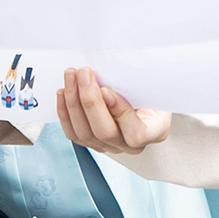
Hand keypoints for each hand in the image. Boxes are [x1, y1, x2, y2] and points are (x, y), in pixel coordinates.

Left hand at [56, 66, 172, 154]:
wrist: (145, 93)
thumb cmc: (150, 87)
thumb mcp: (153, 81)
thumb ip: (139, 81)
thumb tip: (112, 71)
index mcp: (155, 131)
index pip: (136, 134)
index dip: (120, 112)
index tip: (107, 89)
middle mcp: (132, 145)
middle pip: (105, 132)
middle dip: (90, 100)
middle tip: (84, 74)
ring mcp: (110, 146)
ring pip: (85, 134)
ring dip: (74, 102)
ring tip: (71, 77)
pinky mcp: (92, 142)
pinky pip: (74, 133)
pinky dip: (65, 112)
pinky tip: (63, 93)